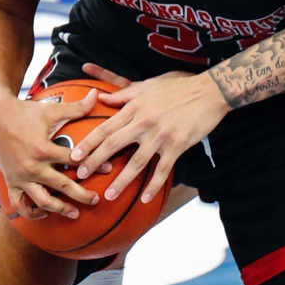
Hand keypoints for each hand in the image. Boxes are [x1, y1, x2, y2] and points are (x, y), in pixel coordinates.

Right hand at [0, 89, 100, 219]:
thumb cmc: (26, 112)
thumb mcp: (52, 109)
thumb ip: (76, 107)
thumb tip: (96, 94)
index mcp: (43, 150)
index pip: (74, 161)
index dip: (93, 163)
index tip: (109, 168)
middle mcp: (32, 167)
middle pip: (61, 186)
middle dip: (80, 195)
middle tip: (96, 200)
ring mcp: (20, 177)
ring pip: (41, 201)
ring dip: (59, 209)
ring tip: (75, 213)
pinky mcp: (10, 182)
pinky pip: (19, 204)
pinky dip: (31, 213)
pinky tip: (44, 214)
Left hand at [70, 65, 230, 205]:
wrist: (210, 91)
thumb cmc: (179, 85)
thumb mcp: (149, 84)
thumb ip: (125, 93)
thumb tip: (102, 96)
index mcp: (136, 107)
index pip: (106, 127)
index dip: (89, 142)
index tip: (74, 155)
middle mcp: (145, 122)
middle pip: (114, 144)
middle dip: (95, 161)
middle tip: (80, 176)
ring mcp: (161, 135)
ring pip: (136, 162)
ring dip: (121, 181)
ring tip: (108, 195)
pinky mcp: (177, 146)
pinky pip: (162, 170)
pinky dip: (153, 186)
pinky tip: (145, 199)